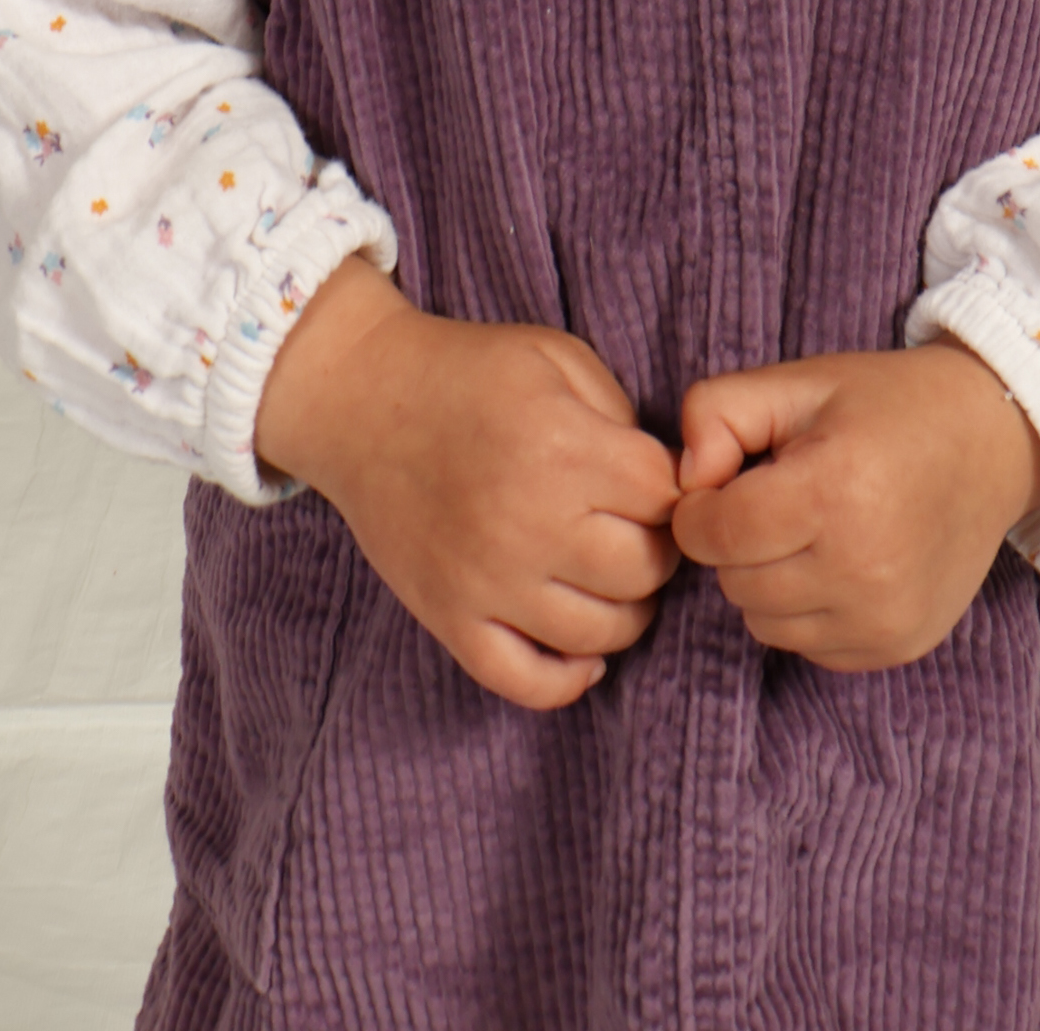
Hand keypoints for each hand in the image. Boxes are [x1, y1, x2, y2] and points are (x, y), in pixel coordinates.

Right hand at [254, 255, 682, 712]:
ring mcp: (485, 581)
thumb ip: (622, 416)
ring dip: (625, 611)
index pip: (666, 498)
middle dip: (657, 550)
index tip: (658, 485)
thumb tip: (670, 484)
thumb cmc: (469, 372)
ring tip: (610, 577)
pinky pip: (527, 682)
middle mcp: (527, 522)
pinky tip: (582, 648)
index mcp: (560, 446)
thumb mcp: (556, 357)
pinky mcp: (450, 619)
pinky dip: (568, 678)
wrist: (362, 401)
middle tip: (637, 529)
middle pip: (643, 571)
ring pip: (598, 633)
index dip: (676, 490)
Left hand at [670, 339, 1039, 672]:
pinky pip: (808, 646)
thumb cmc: (885, 406)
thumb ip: (717, 412)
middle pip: (735, 582)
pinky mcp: (898, 645)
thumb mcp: (798, 382)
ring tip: (810, 529)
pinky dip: (807, 610)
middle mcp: (862, 567)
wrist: (991, 443)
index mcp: (833, 491)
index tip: (723, 483)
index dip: (699, 508)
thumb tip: (686, 482)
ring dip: (767, 581)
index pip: (716, 534)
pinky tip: (840, 560)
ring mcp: (884, 616)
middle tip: (778, 498)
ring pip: (764, 623)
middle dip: (736, 542)